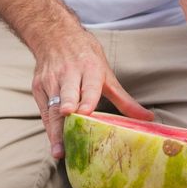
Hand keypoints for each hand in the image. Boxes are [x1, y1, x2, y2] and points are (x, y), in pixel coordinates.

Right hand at [29, 25, 151, 158]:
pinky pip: (44, 111)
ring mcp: (51, 80)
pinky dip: (49, 128)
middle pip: (67, 94)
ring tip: (59, 151)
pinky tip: (54, 143)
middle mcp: (68, 74)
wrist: (55, 35)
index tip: (84, 111)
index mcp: (89, 68)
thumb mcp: (106, 74)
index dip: (87, 98)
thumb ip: (124, 100)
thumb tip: (148, 119)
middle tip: (68, 120)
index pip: (89, 85)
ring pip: (52, 107)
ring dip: (55, 130)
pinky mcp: (38, 87)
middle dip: (67, 108)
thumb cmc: (86, 57)